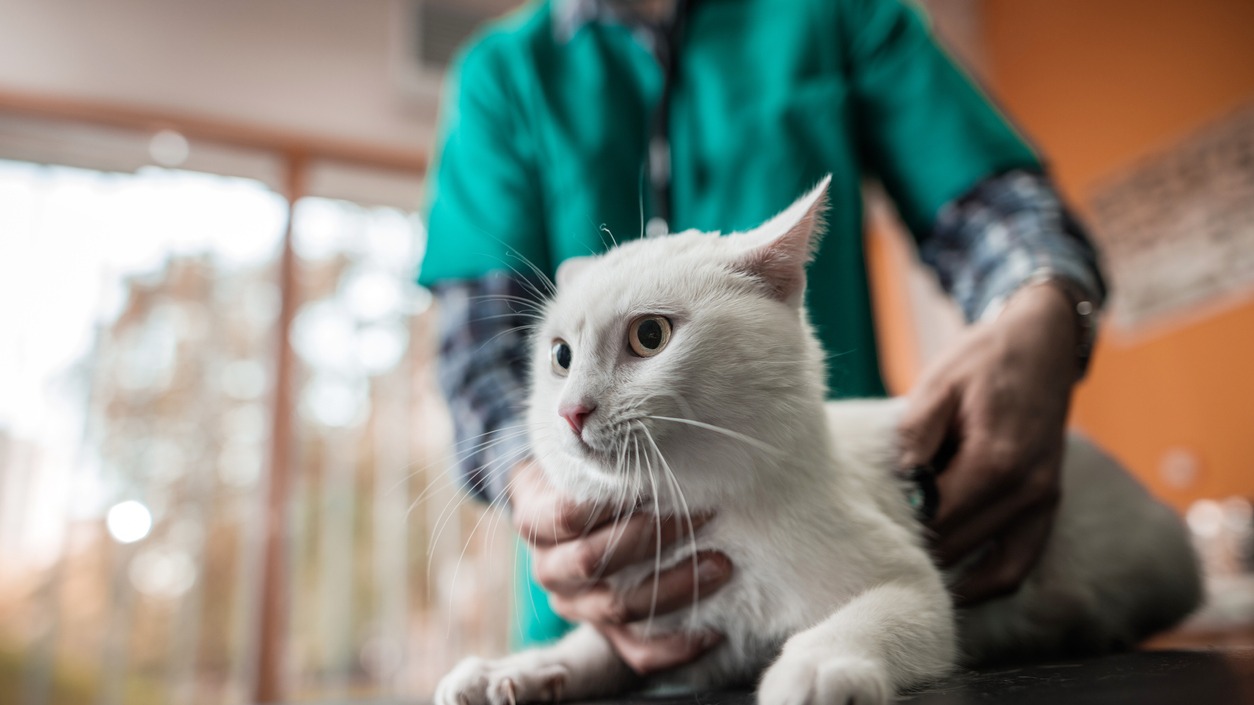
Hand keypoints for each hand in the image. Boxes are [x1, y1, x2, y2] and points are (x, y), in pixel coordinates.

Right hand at [509, 460, 732, 672]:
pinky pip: (635, 651)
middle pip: (593, 560)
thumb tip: (631, 415)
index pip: (568, 515)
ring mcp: (576, 605)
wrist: (561, 516)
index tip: (662, 480)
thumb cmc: (582, 478)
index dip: (614, 501)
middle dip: (653, 537)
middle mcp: (550, 569)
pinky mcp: (603, 633)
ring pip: (618, 608)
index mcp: (536, 521)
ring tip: (722, 564)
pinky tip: (712, 629)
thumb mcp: (574, 457)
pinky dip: (675, 646)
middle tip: (705, 513)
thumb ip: (593, 448)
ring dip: (675, 587)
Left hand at [898, 283, 1080, 604]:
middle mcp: (1028, 489)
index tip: (865, 527)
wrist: (1043, 342)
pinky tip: (954, 584)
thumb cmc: (983, 359)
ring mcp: (1044, 501)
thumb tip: (897, 484)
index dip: (899, 528)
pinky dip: (989, 581)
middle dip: (918, 552)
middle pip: (960, 546)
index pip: (938, 519)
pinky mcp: (1048, 504)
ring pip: (994, 568)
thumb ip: (915, 437)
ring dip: (951, 574)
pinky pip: (1021, 563)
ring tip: (907, 571)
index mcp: (996, 459)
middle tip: (874, 552)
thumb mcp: (938, 385)